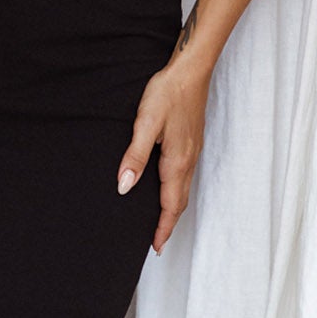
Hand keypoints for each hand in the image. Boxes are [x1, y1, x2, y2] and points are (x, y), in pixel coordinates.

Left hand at [116, 62, 210, 254]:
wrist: (191, 70)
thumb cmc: (168, 93)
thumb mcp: (145, 124)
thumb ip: (135, 156)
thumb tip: (124, 187)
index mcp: (176, 161)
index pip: (171, 205)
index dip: (163, 228)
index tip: (156, 247)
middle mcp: (188, 160)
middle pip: (180, 202)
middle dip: (169, 224)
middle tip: (158, 242)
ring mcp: (192, 151)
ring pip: (183, 189)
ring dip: (173, 209)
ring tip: (161, 221)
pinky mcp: (191, 142)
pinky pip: (185, 176)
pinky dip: (177, 191)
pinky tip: (168, 187)